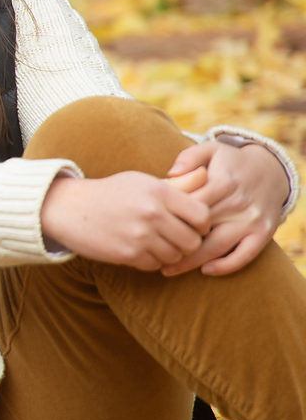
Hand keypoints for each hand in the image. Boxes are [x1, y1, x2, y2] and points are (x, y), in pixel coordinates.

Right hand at [38, 168, 209, 271]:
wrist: (68, 207)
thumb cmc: (110, 193)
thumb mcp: (142, 181)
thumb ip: (176, 184)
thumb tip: (206, 176)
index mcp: (159, 192)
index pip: (202, 215)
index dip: (201, 224)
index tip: (190, 224)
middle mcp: (152, 213)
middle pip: (192, 240)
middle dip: (186, 243)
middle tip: (173, 238)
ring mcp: (140, 235)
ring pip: (175, 256)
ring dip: (168, 253)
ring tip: (155, 243)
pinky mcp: (128, 253)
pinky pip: (155, 265)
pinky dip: (150, 261)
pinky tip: (139, 249)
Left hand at [158, 139, 290, 276]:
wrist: (272, 171)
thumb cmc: (230, 162)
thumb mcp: (211, 149)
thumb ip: (189, 157)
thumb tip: (171, 174)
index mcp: (223, 182)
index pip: (190, 205)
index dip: (169, 217)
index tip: (147, 227)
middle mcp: (239, 203)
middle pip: (201, 228)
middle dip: (174, 242)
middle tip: (149, 253)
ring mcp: (252, 220)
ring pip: (219, 245)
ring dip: (193, 261)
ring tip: (168, 270)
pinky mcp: (263, 233)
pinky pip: (246, 254)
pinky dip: (227, 266)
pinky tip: (205, 270)